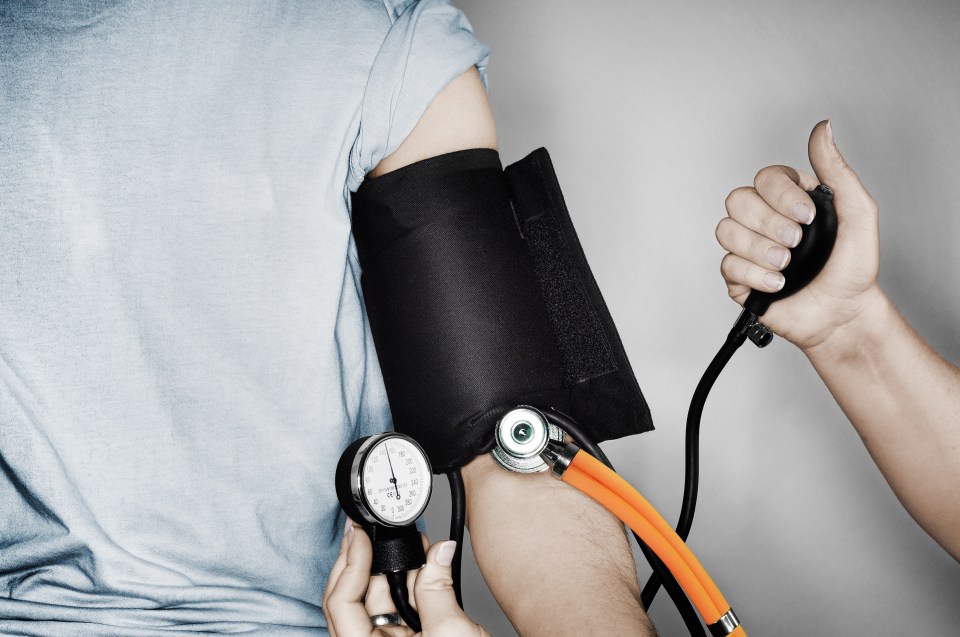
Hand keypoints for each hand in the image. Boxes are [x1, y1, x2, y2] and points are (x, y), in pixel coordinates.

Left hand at [322, 521, 489, 636]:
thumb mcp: (451, 634)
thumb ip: (438, 589)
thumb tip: (438, 552)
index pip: (341, 604)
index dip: (349, 564)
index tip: (359, 535)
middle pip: (354, 599)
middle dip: (366, 561)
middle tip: (369, 530)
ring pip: (379, 601)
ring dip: (394, 569)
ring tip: (411, 543)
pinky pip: (402, 609)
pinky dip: (412, 584)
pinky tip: (422, 564)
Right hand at [716, 120, 883, 351]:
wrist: (843, 313)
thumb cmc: (853, 266)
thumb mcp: (857, 211)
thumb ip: (836, 168)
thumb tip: (823, 128)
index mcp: (788, 198)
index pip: (764, 177)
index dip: (781, 196)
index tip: (809, 217)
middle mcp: (763, 219)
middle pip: (737, 200)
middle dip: (769, 223)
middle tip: (796, 243)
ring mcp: (747, 247)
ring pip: (726, 230)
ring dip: (759, 249)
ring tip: (786, 265)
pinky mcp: (738, 277)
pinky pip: (728, 264)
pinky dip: (755, 275)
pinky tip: (779, 284)